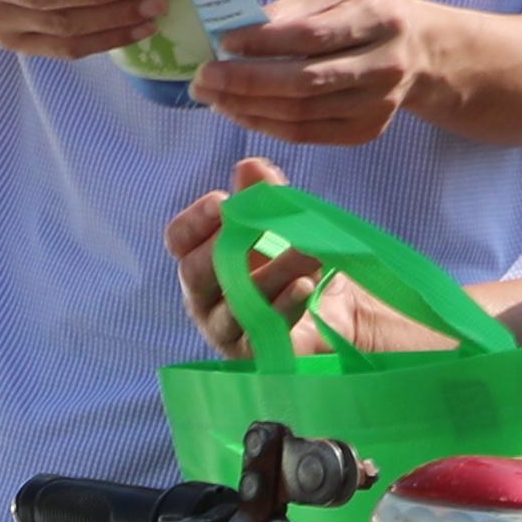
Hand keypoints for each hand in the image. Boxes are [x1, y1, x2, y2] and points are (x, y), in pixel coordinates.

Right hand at [165, 155, 370, 345]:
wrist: (341, 315)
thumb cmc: (298, 266)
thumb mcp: (286, 226)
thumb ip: (265, 197)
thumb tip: (250, 166)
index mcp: (204, 260)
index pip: (179, 241)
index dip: (195, 221)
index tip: (222, 202)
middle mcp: (207, 297)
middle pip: (195, 274)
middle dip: (224, 247)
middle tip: (256, 226)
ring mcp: (228, 330)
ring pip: (233, 304)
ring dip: (270, 274)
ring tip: (306, 253)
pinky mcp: (257, 355)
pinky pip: (262, 333)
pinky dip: (283, 308)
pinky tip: (304, 288)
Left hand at [203, 0, 455, 148]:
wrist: (418, 53)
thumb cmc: (366, 14)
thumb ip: (292, 8)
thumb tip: (242, 29)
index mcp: (380, 20)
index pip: (313, 36)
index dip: (265, 42)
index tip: (224, 42)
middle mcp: (384, 66)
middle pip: (305, 82)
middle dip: (246, 82)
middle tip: (204, 78)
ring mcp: (377, 105)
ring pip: (301, 114)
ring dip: (247, 107)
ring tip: (212, 96)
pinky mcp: (366, 131)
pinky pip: (306, 134)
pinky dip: (265, 124)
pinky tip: (238, 111)